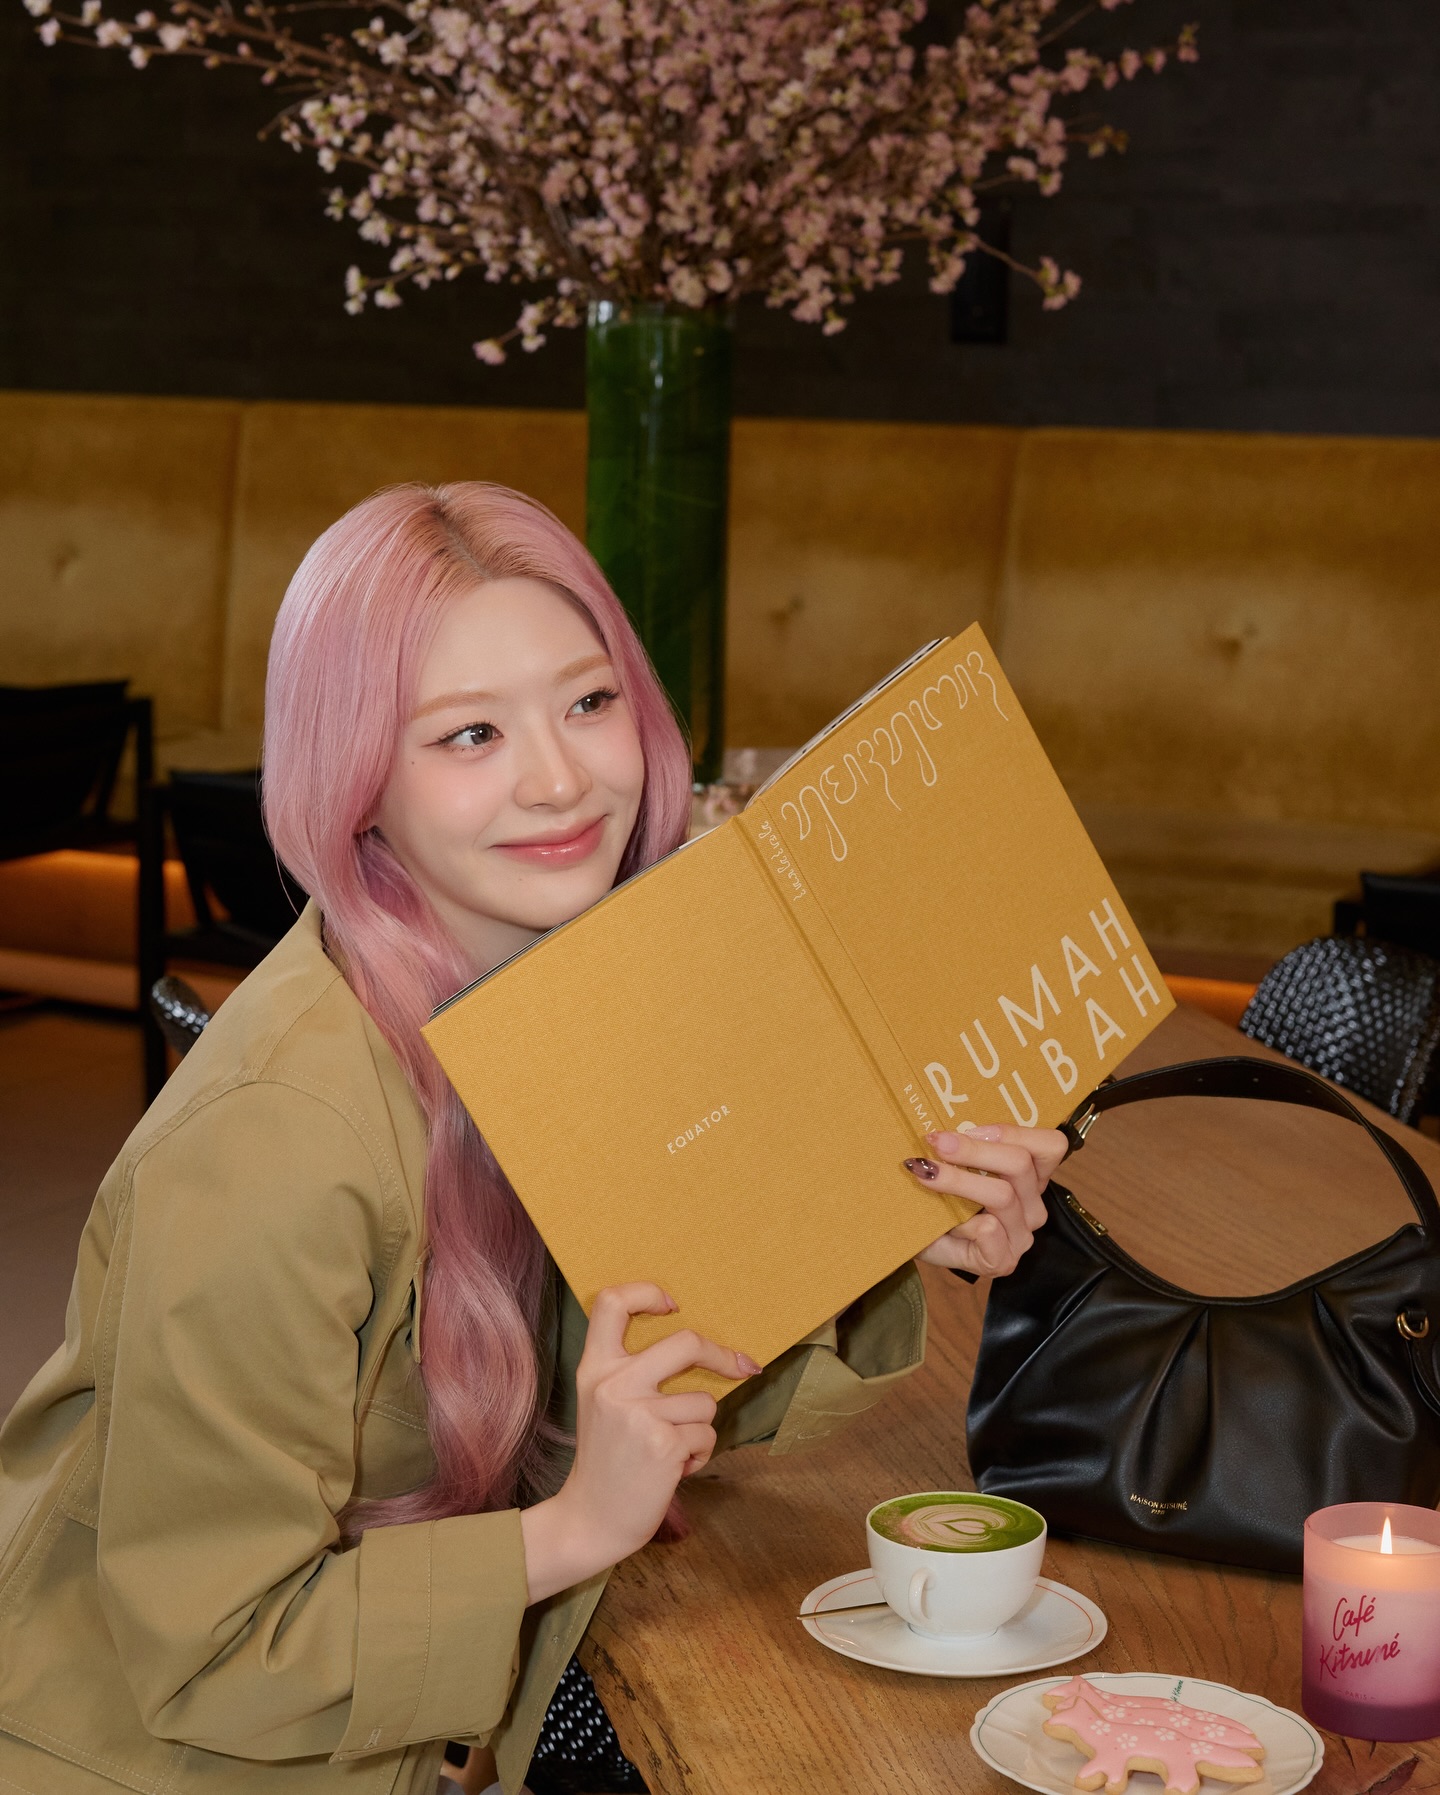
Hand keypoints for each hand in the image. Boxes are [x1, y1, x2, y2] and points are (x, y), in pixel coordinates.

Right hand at [519, 1282, 759, 1601]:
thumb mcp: (602, 1404)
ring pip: (704, 1402)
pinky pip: (706, 1436)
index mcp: (595, 1368)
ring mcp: (638, 1413)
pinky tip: (673, 1470)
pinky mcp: (663, 1444)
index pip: (612, 1303)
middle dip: (722, 1356)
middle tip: (742, 1366)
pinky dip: (699, 1455)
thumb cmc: (606, 1460)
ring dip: (698, 1430)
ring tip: (670, 1451)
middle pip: (685, 1341)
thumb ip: (631, 1372)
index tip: (673, 1304)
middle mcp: (613, 1384)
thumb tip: (696, 1347)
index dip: (646, 1292)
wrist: (590, 1520)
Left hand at [907, 1123, 1065, 1277]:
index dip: (1012, 1132)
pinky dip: (961, 1222)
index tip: (969, 1129)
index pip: (1050, 1146)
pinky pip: (989, 1230)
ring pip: (1003, 1195)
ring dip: (958, 1181)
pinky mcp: (1003, 1261)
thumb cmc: (935, 1201)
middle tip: (936, 1142)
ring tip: (926, 1175)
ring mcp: (1020, 1236)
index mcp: (1030, 1178)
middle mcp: (1032, 1207)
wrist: (913, 1240)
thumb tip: (949, 1129)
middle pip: (1020, 1164)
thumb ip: (964, 1144)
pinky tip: (944, 1222)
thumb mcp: (954, 1165)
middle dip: (974, 1150)